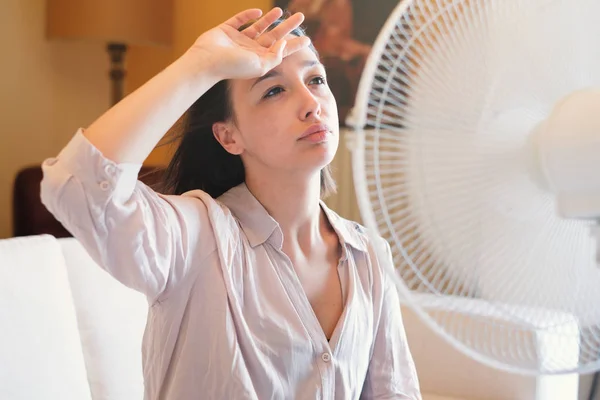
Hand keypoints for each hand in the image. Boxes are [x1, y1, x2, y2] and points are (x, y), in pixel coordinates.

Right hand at [188, 8, 310, 80]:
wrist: (208, 61)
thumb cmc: (234, 66)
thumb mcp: (260, 65)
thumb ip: (275, 55)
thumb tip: (284, 43)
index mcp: (259, 60)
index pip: (281, 51)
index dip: (294, 45)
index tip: (308, 40)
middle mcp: (250, 50)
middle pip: (274, 36)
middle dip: (288, 27)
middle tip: (300, 16)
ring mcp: (238, 40)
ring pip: (259, 27)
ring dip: (270, 18)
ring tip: (281, 10)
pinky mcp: (226, 30)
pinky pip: (239, 20)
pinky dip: (248, 15)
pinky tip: (258, 12)